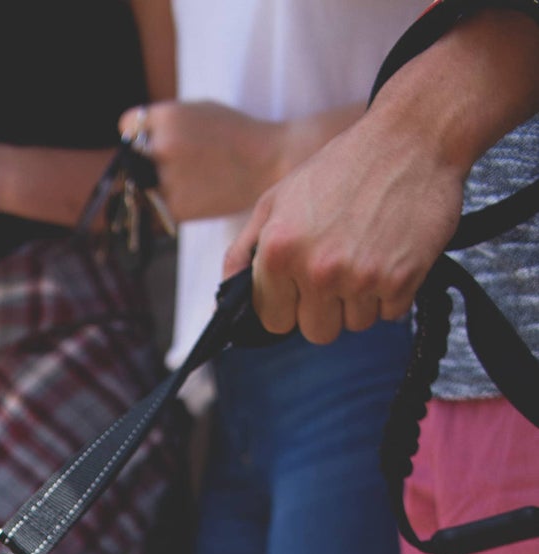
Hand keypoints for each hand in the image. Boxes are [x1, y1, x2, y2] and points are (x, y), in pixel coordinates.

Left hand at [117, 100, 284, 222]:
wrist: (266, 162)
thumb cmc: (232, 132)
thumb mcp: (197, 110)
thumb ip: (165, 121)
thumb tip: (133, 139)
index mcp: (167, 117)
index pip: (127, 125)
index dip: (137, 133)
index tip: (149, 140)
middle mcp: (162, 147)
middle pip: (132, 159)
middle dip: (145, 161)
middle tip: (174, 163)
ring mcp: (167, 180)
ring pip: (143, 186)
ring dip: (158, 185)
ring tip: (191, 177)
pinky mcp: (175, 208)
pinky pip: (157, 206)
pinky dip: (170, 202)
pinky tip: (195, 192)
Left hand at [224, 102, 465, 341]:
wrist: (413, 136)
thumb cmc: (343, 166)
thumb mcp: (278, 198)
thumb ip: (245, 252)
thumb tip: (224, 300)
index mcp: (279, 252)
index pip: (274, 321)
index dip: (290, 303)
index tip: (303, 281)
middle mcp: (317, 270)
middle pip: (316, 332)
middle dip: (326, 306)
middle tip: (340, 264)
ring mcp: (361, 278)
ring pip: (354, 325)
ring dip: (361, 299)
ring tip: (367, 252)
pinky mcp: (402, 280)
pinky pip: (390, 314)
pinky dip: (393, 291)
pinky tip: (391, 253)